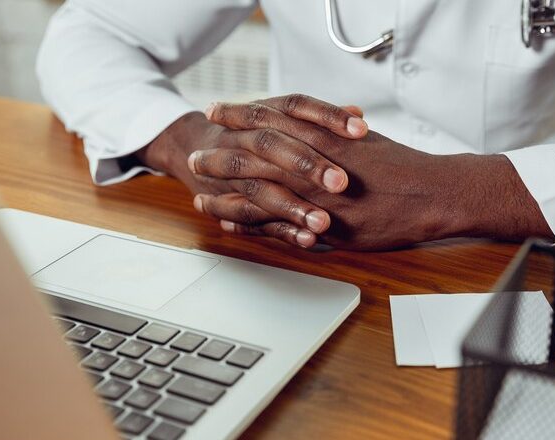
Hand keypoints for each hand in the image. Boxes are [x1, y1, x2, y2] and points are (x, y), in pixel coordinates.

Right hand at [135, 99, 367, 246]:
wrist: (194, 149)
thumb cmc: (253, 137)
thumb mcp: (281, 120)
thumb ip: (320, 121)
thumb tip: (358, 112)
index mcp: (264, 114)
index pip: (296, 107)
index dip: (328, 116)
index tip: (361, 130)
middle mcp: (243, 138)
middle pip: (272, 145)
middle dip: (306, 164)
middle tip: (341, 183)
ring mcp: (233, 173)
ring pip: (260, 188)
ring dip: (292, 207)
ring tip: (324, 223)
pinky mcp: (229, 203)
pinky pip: (252, 219)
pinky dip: (281, 230)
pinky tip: (308, 241)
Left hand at [194, 96, 552, 249]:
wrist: (433, 193)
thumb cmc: (403, 165)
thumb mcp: (366, 139)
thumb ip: (337, 130)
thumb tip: (323, 119)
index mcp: (324, 138)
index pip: (270, 121)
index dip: (239, 116)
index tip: (216, 113)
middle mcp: (315, 166)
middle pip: (254, 157)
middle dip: (221, 157)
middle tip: (194, 158)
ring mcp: (317, 198)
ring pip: (258, 195)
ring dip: (226, 197)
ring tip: (200, 197)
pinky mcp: (326, 227)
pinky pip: (279, 228)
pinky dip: (252, 227)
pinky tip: (230, 226)